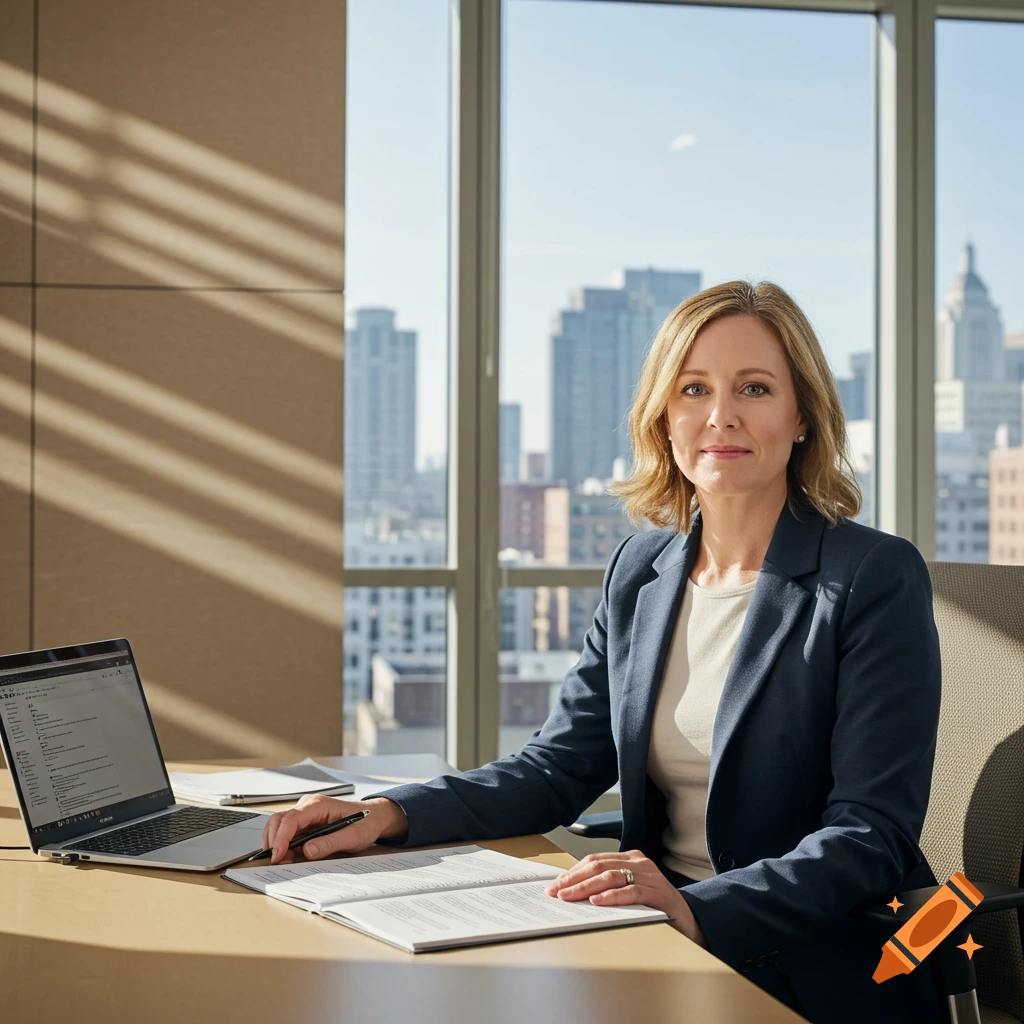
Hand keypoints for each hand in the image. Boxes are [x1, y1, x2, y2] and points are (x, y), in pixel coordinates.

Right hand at [261, 794, 408, 863]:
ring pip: (279, 826)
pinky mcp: (304, 824)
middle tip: (276, 862)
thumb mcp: (352, 836)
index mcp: (319, 804)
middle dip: (273, 841)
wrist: (373, 818)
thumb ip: (330, 843)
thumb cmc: (365, 823)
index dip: (282, 837)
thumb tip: (307, 850)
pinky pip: (286, 832)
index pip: (292, 818)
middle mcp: (308, 806)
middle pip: (279, 820)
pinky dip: (282, 845)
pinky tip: (286, 857)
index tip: (278, 855)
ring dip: (276, 843)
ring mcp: (304, 814)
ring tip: (282, 861)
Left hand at [544, 851, 707, 948]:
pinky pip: (631, 892)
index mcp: (631, 859)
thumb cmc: (655, 908)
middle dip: (574, 879)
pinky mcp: (658, 893)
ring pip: (611, 877)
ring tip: (569, 897)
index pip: (595, 860)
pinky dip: (612, 897)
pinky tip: (597, 902)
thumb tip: (571, 892)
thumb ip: (607, 887)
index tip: (555, 885)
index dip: (573, 872)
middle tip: (556, 892)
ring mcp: (650, 876)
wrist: (690, 922)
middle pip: (600, 866)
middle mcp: (640, 863)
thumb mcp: (628, 892)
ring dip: (586, 888)